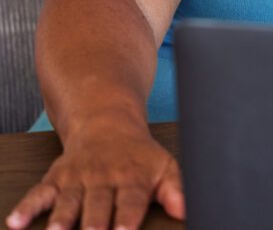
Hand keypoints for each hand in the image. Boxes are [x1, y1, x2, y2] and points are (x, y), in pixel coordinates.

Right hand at [6, 114, 184, 229]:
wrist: (107, 122)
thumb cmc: (138, 154)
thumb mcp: (164, 166)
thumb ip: (176, 189)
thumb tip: (187, 211)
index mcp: (132, 177)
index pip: (131, 200)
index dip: (127, 217)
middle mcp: (103, 177)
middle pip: (98, 204)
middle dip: (94, 224)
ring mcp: (77, 178)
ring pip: (69, 201)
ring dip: (62, 219)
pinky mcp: (55, 179)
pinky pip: (39, 194)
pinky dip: (26, 207)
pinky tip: (16, 223)